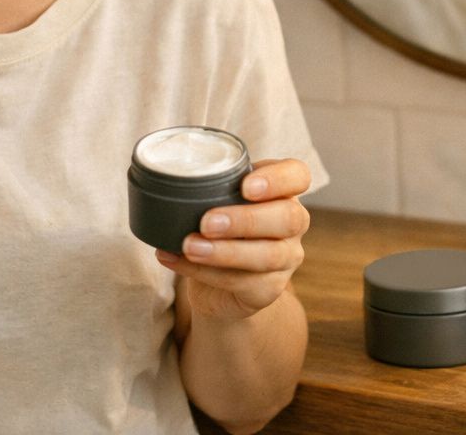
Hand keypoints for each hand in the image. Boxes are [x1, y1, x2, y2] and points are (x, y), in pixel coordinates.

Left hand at [156, 158, 310, 321]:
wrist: (220, 286)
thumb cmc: (219, 230)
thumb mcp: (218, 202)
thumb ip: (209, 189)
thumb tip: (168, 180)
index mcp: (283, 193)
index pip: (298, 176)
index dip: (278, 179)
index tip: (245, 186)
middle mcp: (293, 225)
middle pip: (289, 218)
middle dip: (246, 220)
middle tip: (207, 222)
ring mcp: (286, 260)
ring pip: (268, 255)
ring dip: (224, 251)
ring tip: (189, 246)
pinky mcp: (269, 290)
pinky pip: (243, 282)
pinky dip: (204, 271)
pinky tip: (175, 259)